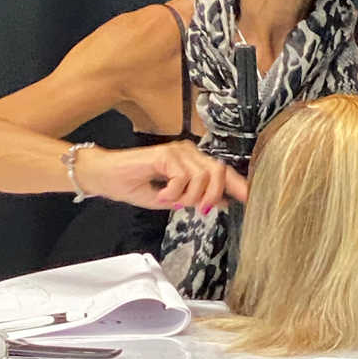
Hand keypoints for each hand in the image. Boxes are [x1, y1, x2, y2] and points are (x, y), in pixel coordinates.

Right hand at [74, 141, 248, 213]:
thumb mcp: (171, 198)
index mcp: (192, 161)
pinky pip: (182, 178)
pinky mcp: (164, 154)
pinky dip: (173, 192)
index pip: (222, 171)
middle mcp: (188, 152)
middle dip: (210, 195)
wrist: (106, 177)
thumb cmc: (134, 185)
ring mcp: (176, 151)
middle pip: (218, 172)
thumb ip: (195, 198)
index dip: (238, 185)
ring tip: (169, 200)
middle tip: (195, 207)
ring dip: (187, 196)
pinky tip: (161, 194)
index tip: (251, 199)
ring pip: (202, 177)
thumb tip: (222, 201)